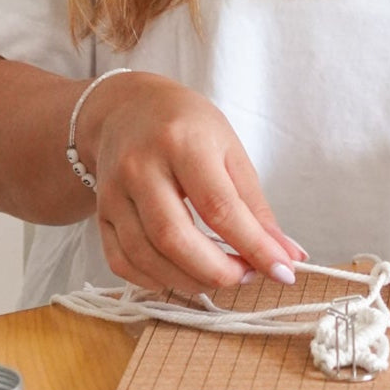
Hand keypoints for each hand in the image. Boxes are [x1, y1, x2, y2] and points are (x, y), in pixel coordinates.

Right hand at [79, 71, 305, 290]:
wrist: (126, 109)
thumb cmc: (187, 128)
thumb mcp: (231, 153)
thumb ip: (257, 208)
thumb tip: (288, 256)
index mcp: (181, 143)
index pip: (219, 208)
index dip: (254, 247)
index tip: (282, 272)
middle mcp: (140, 167)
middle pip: (174, 237)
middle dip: (217, 271)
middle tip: (247, 277)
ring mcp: (113, 192)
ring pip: (146, 256)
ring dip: (189, 281)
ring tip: (220, 277)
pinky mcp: (101, 213)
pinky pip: (121, 262)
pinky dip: (154, 281)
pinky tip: (181, 276)